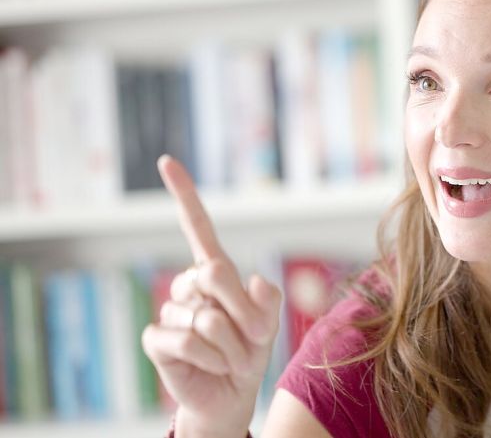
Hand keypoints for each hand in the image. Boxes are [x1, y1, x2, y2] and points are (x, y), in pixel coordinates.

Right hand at [142, 155, 281, 437]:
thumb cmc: (250, 350)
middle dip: (242, 311)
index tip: (167, 161)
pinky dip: (209, 357)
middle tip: (249, 337)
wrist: (233, 392)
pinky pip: (186, 340)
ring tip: (228, 356)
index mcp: (214, 272)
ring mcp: (170, 311)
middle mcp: (188, 285)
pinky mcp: (157, 339)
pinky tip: (209, 365)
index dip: (184, 195)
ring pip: (206, 317)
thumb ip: (268, 300)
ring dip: (229, 344)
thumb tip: (252, 280)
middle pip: (214, 274)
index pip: (197, 227)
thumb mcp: (269, 322)